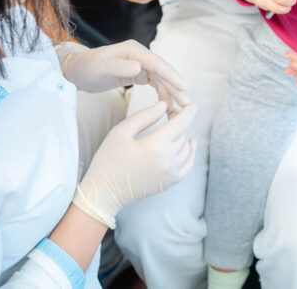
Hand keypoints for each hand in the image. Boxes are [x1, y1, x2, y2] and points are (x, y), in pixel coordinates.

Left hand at [57, 40, 188, 109]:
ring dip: (171, 93)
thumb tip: (139, 67)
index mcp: (134, 51)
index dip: (171, 75)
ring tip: (179, 109)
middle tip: (187, 103)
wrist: (77, 70)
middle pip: (163, 71)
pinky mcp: (138, 73)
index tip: (184, 87)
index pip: (157, 63)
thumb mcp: (101, 68)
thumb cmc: (88, 67)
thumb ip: (120, 67)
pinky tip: (167, 106)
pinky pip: (155, 83)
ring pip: (161, 79)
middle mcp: (140, 55)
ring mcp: (140, 64)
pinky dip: (162, 94)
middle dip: (175, 87)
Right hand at [73, 102, 196, 227]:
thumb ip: (144, 116)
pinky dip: (190, 153)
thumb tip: (163, 105)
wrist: (104, 191)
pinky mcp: (169, 183)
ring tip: (175, 127)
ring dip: (184, 135)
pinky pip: (187, 165)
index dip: (188, 112)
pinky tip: (189, 144)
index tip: (192, 105)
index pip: (180, 124)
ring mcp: (170, 173)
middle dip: (180, 121)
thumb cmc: (109, 159)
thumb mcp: (121, 131)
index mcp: (155, 145)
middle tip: (170, 113)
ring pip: (186, 148)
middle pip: (182, 134)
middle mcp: (167, 160)